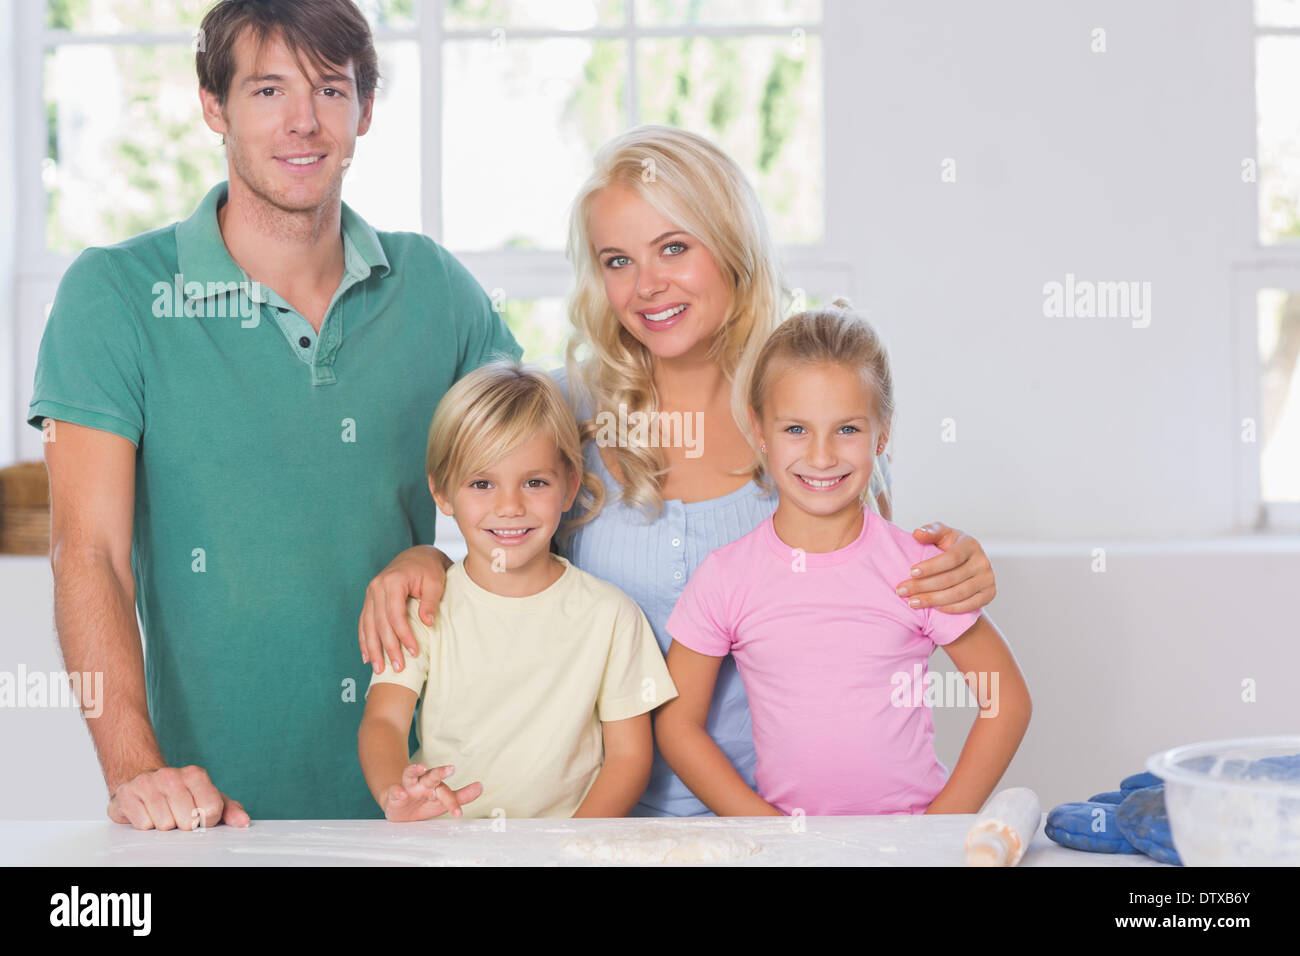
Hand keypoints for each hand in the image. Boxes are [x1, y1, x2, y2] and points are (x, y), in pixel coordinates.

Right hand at [106, 765, 248, 829]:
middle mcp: (171, 776)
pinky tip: (146, 812)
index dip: (207, 821)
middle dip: (183, 824)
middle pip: (187, 821)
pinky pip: (143, 825)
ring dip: (164, 825)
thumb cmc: (181, 794)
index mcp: (195, 775)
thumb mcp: (209, 798)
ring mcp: (147, 783)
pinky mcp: (126, 794)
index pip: (211, 810)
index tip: (200, 817)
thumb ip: (229, 810)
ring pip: (164, 825)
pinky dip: (145, 824)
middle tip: (177, 814)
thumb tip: (243, 822)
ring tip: (161, 812)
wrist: (143, 781)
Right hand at [360, 546, 448, 673]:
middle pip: (380, 623)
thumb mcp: (435, 582)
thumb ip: (429, 602)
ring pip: (368, 625)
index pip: (395, 615)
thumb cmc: (429, 569)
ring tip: (378, 669)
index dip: (403, 635)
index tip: (414, 652)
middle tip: (397, 668)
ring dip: (373, 649)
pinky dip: (364, 640)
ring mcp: (370, 593)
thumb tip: (427, 623)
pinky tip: (366, 656)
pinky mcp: (369, 599)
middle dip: (388, 648)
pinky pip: (364, 622)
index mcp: (392, 582)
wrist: (417, 556)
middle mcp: (376, 587)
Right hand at [383, 764, 482, 821]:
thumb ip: (462, 796)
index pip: (447, 792)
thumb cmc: (425, 803)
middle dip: (441, 772)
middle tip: (451, 769)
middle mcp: (423, 783)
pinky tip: (400, 792)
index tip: (459, 813)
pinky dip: (397, 790)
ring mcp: (408, 787)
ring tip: (422, 767)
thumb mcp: (443, 802)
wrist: (400, 806)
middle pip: (432, 776)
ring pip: (411, 774)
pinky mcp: (395, 794)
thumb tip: (480, 787)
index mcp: (436, 787)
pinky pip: (394, 790)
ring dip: (415, 769)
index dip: (454, 803)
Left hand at [896, 522, 995, 613]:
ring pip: (958, 594)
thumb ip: (930, 532)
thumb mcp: (941, 535)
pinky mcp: (990, 594)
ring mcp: (988, 579)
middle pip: (952, 578)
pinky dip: (950, 609)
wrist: (966, 564)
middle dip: (924, 586)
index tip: (910, 572)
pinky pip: (970, 605)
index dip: (931, 566)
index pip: (951, 558)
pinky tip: (933, 609)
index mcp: (970, 544)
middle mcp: (983, 561)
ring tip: (912, 602)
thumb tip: (918, 534)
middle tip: (902, 591)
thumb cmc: (948, 547)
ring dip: (933, 600)